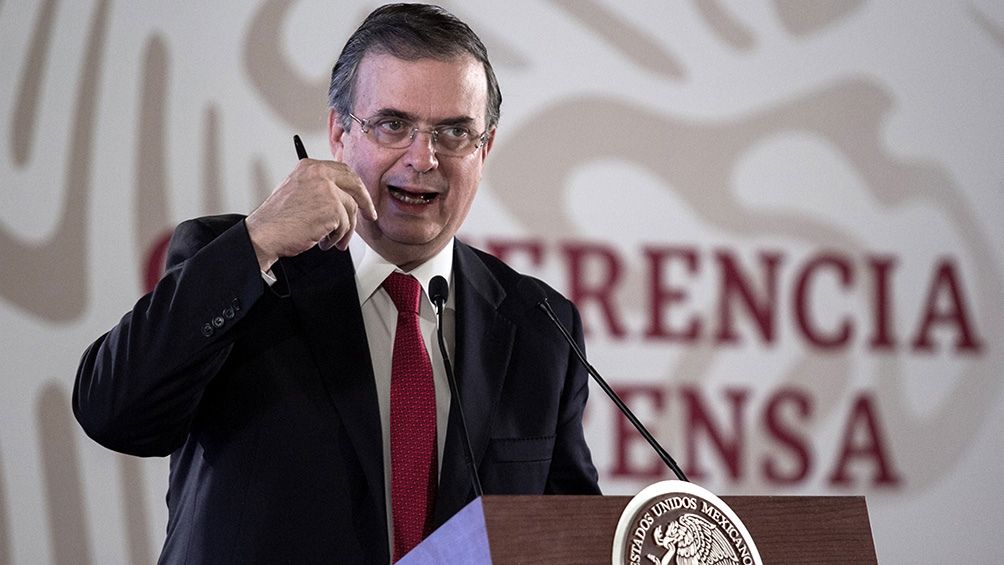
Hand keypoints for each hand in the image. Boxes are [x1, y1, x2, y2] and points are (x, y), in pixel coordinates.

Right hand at [245, 158, 377, 271]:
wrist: (265, 233)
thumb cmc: (278, 219)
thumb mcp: (298, 191)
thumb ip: (319, 188)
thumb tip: (344, 197)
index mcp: (310, 167)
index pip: (343, 171)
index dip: (356, 186)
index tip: (362, 197)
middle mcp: (319, 173)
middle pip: (355, 185)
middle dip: (365, 203)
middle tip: (369, 215)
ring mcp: (327, 190)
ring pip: (351, 210)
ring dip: (345, 230)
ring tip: (333, 240)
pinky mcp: (332, 208)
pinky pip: (345, 226)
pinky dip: (336, 237)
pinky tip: (323, 241)